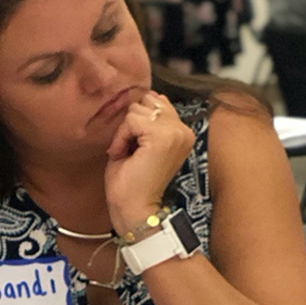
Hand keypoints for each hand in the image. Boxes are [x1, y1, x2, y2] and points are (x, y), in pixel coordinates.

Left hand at [104, 91, 194, 229]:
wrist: (134, 209)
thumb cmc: (133, 181)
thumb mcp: (141, 142)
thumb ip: (148, 120)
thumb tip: (149, 95)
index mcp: (182, 132)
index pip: (157, 102)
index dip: (138, 121)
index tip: (135, 146)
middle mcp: (184, 131)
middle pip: (146, 103)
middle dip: (131, 124)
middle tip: (130, 150)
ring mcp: (175, 133)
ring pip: (137, 110)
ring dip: (124, 132)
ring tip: (127, 153)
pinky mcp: (163, 137)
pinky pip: (131, 120)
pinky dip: (121, 137)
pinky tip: (123, 155)